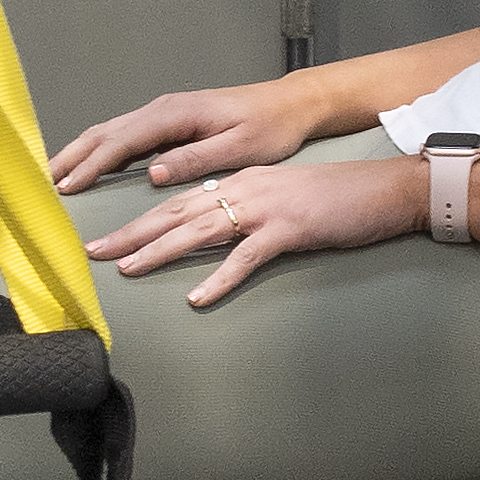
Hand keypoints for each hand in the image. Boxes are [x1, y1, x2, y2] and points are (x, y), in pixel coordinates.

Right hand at [50, 77, 320, 196]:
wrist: (288, 105)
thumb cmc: (269, 128)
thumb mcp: (238, 149)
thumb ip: (195, 160)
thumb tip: (152, 172)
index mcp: (176, 114)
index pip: (122, 141)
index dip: (91, 164)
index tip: (67, 186)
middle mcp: (164, 109)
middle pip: (106, 132)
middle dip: (72, 157)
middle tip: (43, 183)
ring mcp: (164, 113)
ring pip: (111, 131)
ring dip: (81, 153)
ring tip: (55, 176)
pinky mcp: (169, 121)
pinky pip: (126, 135)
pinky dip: (101, 150)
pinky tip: (89, 166)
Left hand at [86, 153, 423, 305]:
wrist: (383, 189)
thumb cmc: (335, 199)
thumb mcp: (281, 199)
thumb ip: (246, 211)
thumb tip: (215, 230)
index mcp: (240, 183)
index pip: (179, 202)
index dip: (140, 221)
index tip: (107, 239)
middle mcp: (245, 190)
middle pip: (176, 213)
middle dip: (133, 233)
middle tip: (96, 253)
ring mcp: (266, 209)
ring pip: (201, 229)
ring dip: (162, 250)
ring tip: (129, 270)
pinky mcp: (290, 230)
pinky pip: (248, 257)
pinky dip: (221, 278)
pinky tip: (199, 297)